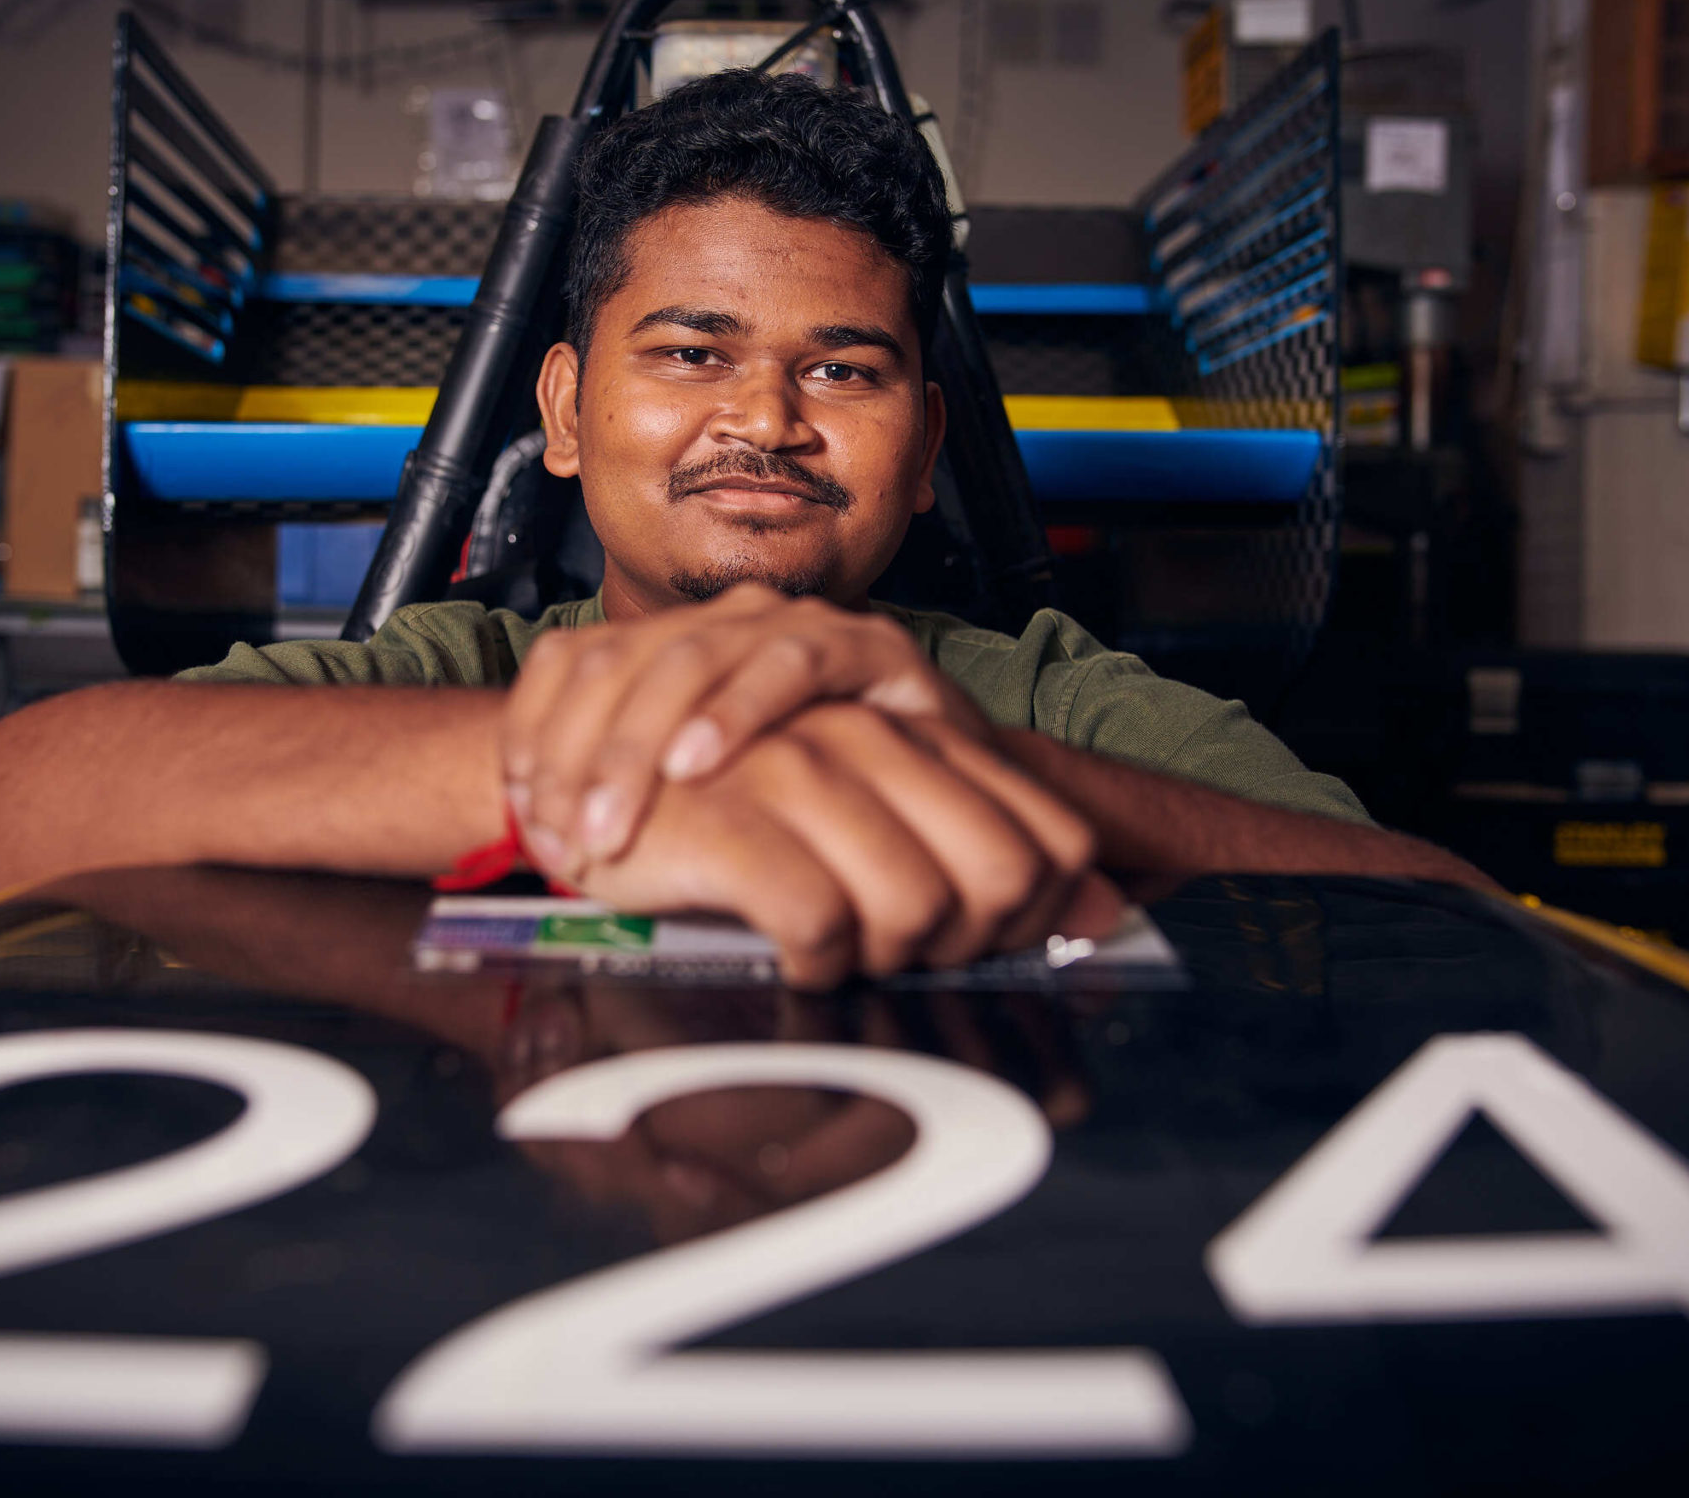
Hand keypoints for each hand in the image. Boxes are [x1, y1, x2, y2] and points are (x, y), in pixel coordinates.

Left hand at [503, 585, 990, 873]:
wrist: (948, 783)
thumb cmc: (819, 787)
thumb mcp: (704, 787)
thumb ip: (633, 787)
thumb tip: (533, 827)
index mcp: (675, 640)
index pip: (573, 662)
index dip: (534, 732)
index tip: (519, 813)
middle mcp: (727, 619)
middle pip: (620, 662)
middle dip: (578, 755)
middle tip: (562, 838)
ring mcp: (795, 624)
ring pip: (691, 660)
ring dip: (641, 745)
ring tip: (613, 818)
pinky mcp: (864, 645)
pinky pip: (790, 665)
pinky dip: (737, 712)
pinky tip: (700, 761)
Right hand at [556, 701, 1122, 987]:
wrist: (579, 775)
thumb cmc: (731, 801)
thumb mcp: (865, 806)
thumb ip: (980, 845)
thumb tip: (1109, 913)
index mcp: (916, 725)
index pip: (1046, 838)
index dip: (1030, 918)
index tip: (975, 945)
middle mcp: (872, 733)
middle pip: (1001, 879)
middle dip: (970, 948)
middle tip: (909, 962)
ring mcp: (801, 767)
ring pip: (917, 906)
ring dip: (888, 960)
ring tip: (844, 954)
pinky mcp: (733, 815)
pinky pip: (820, 922)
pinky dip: (816, 963)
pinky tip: (790, 957)